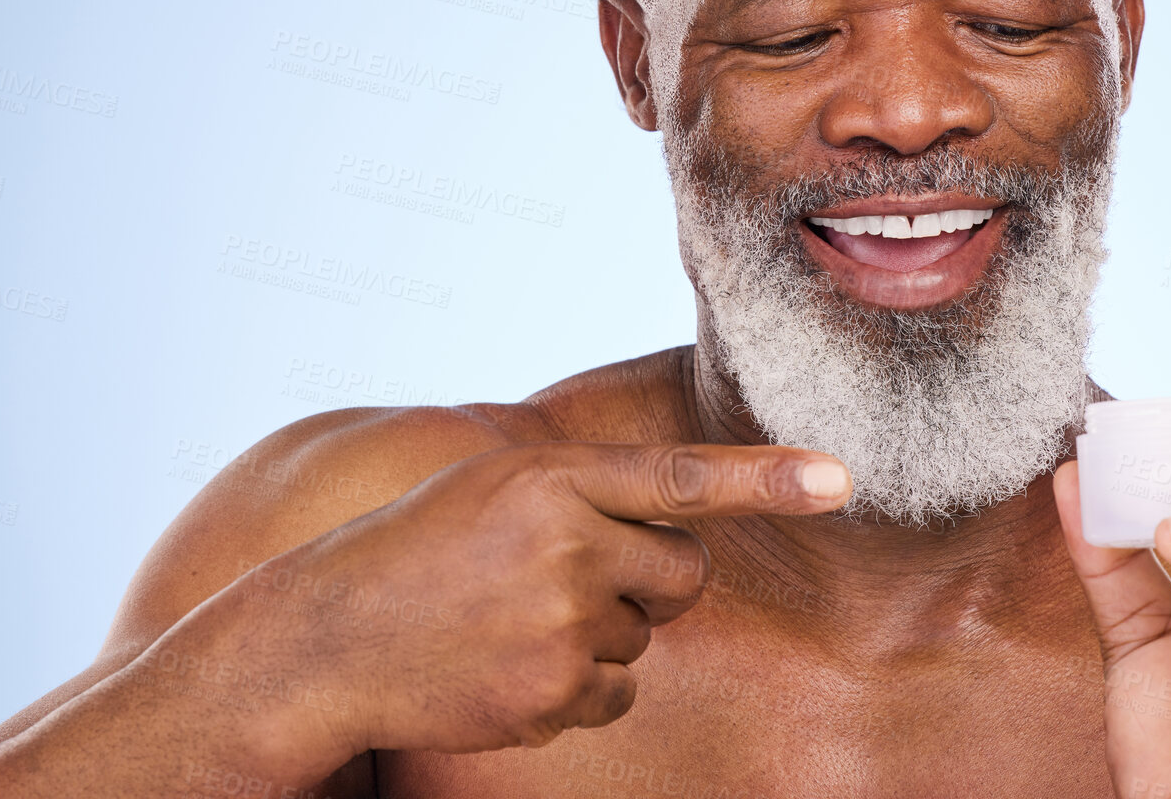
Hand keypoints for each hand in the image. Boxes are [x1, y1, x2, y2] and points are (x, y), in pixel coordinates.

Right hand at [203, 442, 850, 755]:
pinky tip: (511, 666)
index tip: (841, 480)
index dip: (769, 479)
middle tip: (568, 574)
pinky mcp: (551, 695)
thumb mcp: (499, 485)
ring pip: (645, 636)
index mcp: (554, 478)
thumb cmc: (422, 546)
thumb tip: (685, 541)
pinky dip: (578, 686)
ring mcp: (560, 626)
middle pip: (684, 572)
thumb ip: (590, 493)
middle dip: (648, 577)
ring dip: (600, 632)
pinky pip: (617, 692)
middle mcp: (566, 545)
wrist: (329, 636)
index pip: (683, 477)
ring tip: (513, 618)